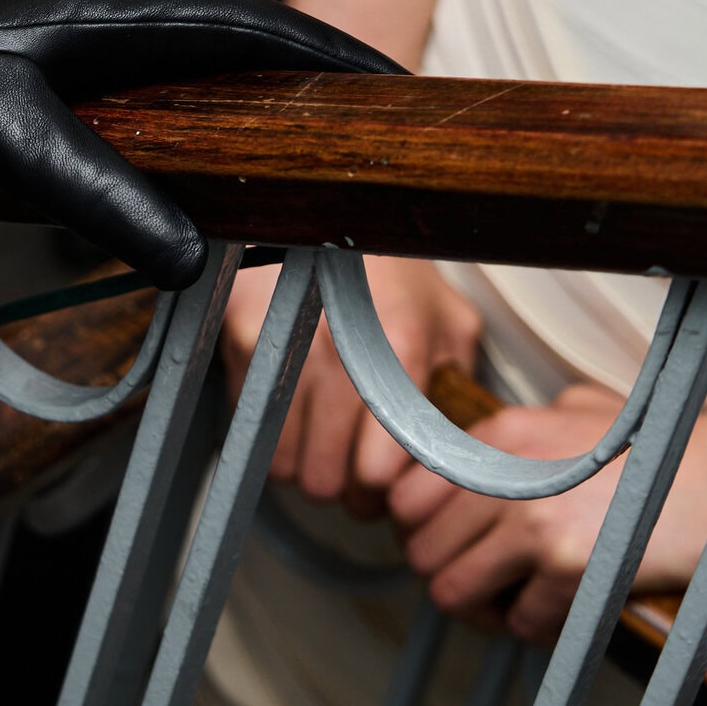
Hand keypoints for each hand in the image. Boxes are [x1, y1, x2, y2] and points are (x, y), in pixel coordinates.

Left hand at [0, 0, 400, 288]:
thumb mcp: (10, 146)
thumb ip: (106, 199)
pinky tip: (194, 157)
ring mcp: (80, 12)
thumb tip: (200, 263)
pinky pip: (151, 69)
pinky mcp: (51, 37)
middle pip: (240, 35)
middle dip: (309, 80)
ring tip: (300, 156)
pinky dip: (194, 107)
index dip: (334, 58)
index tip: (398, 90)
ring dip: (251, 95)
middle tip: (368, 134)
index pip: (258, 26)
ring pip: (195, 54)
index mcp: (117, 5)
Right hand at [222, 255, 479, 516]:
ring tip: (324, 440)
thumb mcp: (449, 322)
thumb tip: (464, 459)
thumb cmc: (394, 276)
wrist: (327, 216)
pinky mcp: (241, 339)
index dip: (381, 489)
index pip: (378, 466)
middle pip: (327, 477)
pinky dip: (271, 431)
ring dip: (305, 464)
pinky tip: (295, 408)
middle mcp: (338, 346)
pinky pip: (249, 427)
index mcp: (401, 343)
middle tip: (353, 470)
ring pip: (284, 463)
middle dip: (343, 487)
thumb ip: (460, 389)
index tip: (383, 483)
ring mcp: (284, 343)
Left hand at [388, 382, 706, 644]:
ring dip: (477, 608)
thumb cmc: (660, 440)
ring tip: (508, 606)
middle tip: (480, 584)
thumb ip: (526, 427)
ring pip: (451, 590)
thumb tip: (493, 451)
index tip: (449, 545)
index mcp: (498, 438)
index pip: (405, 498)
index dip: (420, 531)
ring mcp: (534, 523)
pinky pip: (517, 620)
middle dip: (445, 574)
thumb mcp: (577, 406)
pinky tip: (555, 614)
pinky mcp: (570, 568)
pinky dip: (529, 628)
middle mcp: (503, 478)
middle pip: (420, 550)